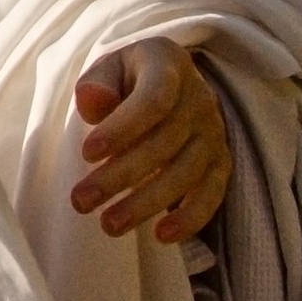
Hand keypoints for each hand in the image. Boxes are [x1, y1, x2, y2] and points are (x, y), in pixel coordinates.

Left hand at [69, 38, 230, 243]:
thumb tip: (92, 101)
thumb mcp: (106, 70)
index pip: (153, 99)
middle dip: (119, 176)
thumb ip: (97, 84)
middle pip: (164, 143)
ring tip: (108, 225)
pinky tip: (161, 235)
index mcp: (168, 65)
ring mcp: (213, 132)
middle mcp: (199, 98)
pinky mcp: (220, 162)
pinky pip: (212, 193)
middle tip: (81, 201)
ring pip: (184, 173)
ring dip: (146, 203)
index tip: (86, 154)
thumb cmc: (126, 80)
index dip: (122, 128)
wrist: (164, 84)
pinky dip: (190, 218)